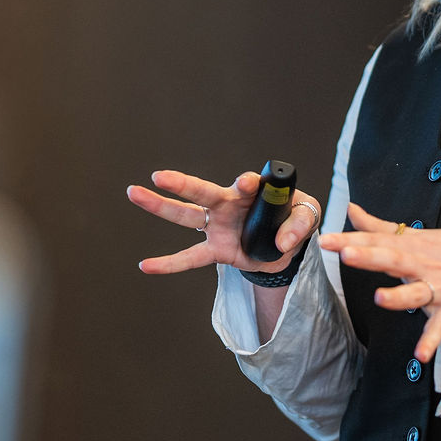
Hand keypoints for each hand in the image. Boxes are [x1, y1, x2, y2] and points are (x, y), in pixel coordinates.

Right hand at [126, 169, 322, 274]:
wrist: (286, 245)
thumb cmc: (293, 219)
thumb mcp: (307, 215)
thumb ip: (299, 224)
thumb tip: (284, 242)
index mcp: (251, 192)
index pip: (247, 184)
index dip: (247, 183)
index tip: (248, 183)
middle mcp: (229, 205)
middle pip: (201, 192)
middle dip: (180, 183)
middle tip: (159, 176)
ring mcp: (218, 226)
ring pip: (185, 216)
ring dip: (159, 205)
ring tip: (134, 193)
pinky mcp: (217, 250)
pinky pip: (190, 257)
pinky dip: (168, 263)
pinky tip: (146, 265)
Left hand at [322, 203, 440, 362]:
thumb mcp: (417, 235)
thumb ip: (380, 227)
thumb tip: (352, 211)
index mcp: (411, 247)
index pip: (377, 241)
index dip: (350, 239)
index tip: (326, 239)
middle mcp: (422, 267)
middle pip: (393, 261)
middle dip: (370, 257)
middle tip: (346, 253)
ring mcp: (436, 290)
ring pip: (415, 294)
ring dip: (399, 297)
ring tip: (379, 299)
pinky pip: (438, 329)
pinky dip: (430, 342)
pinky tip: (420, 356)